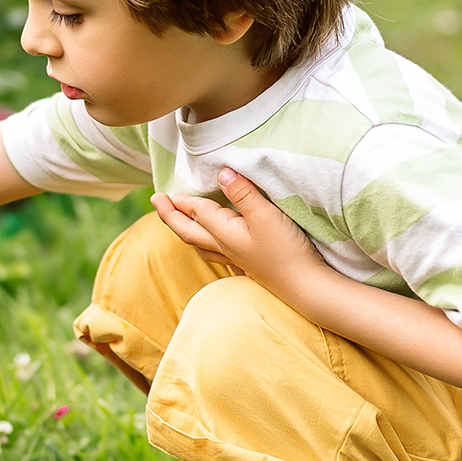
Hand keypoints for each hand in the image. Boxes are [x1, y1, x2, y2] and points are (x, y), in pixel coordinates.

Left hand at [152, 168, 330, 298]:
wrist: (305, 286)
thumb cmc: (285, 251)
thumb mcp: (265, 216)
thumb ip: (243, 193)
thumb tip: (222, 174)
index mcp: (224, 233)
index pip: (196, 212)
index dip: (181, 200)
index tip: (164, 190)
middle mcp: (224, 247)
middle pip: (189, 231)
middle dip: (170, 216)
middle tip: (156, 200)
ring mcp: (235, 258)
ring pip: (200, 244)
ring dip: (186, 230)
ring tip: (178, 221)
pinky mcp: (248, 264)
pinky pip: (216, 254)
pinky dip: (206, 245)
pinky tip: (212, 246)